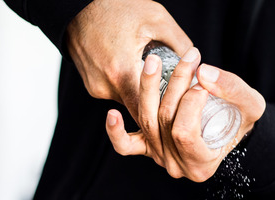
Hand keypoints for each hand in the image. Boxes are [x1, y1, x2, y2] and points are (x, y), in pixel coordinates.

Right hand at [66, 0, 191, 119]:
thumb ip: (180, 44)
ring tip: (158, 80)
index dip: (168, 113)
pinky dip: (130, 87)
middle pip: (140, 111)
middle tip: (177, 97)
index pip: (150, 113)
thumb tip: (198, 65)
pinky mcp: (92, 85)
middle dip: (158, 106)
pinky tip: (137, 71)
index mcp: (121, 73)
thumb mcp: (156, 19)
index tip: (182, 109)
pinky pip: (117, 94)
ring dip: (144, 96)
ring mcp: (96, 88)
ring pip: (128, 103)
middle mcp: (105, 86)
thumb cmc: (115, 6)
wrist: (77, 3)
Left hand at [105, 47, 265, 181]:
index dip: (190, 104)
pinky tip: (112, 113)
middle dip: (175, 85)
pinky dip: (116, 131)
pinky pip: (126, 145)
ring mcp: (159, 158)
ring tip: (154, 61)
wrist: (234, 131)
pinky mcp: (147, 147)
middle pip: (164, 122)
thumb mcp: (250, 104)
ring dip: (148, 88)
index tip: (204, 83)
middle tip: (190, 59)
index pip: (185, 133)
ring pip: (147, 121)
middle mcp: (176, 166)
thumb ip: (232, 89)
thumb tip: (203, 73)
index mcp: (201, 165)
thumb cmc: (243, 121)